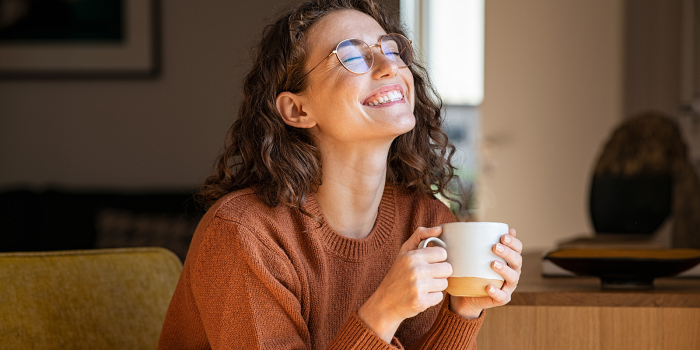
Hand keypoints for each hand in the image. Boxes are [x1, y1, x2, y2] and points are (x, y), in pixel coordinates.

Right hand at [358, 226, 451, 341]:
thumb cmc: (397, 275)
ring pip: (445, 283)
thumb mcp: (404, 252)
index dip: (438, 259)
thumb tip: (439, 229)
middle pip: (447, 269)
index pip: (442, 253)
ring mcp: (418, 287)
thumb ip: (420, 236)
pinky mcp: (421, 302)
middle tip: (427, 276)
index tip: (429, 263)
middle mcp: (415, 270)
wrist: (384, 303)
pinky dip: (432, 298)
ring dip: (436, 286)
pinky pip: (440, 297)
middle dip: (439, 273)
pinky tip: (421, 296)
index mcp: (412, 256)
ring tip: (423, 286)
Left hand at [449, 228, 522, 318]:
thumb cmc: (473, 270)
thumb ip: (477, 242)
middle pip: (517, 261)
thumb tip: (470, 224)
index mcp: (509, 259)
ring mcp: (508, 286)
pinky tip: (489, 287)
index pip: (517, 248)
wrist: (467, 294)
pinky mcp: (501, 299)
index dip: (513, 242)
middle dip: (508, 253)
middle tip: (495, 247)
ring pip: (513, 278)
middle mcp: (512, 272)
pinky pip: (502, 296)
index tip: (503, 236)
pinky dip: (497, 292)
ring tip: (493, 264)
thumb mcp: (474, 255)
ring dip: (504, 270)